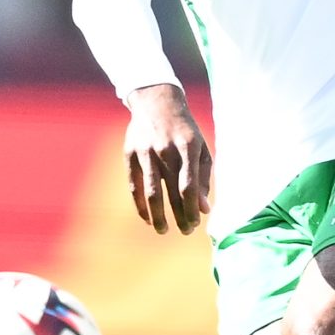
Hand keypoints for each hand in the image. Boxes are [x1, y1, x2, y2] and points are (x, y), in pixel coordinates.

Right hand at [122, 83, 212, 235]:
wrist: (156, 102)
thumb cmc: (184, 131)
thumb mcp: (200, 150)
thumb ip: (203, 179)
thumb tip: (204, 210)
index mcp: (187, 147)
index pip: (189, 186)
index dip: (191, 208)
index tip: (195, 224)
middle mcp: (166, 150)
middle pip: (172, 192)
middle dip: (179, 215)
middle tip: (186, 231)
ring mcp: (145, 152)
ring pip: (151, 193)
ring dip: (158, 216)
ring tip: (164, 230)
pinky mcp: (129, 154)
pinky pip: (134, 186)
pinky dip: (140, 205)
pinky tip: (148, 218)